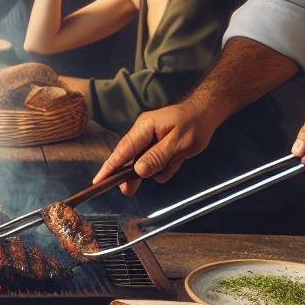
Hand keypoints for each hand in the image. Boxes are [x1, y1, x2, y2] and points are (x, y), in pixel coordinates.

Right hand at [93, 102, 219, 196]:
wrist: (205, 114)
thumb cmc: (194, 123)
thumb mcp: (179, 143)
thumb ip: (158, 157)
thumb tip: (139, 170)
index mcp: (145, 127)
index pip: (123, 150)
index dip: (110, 167)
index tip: (98, 181)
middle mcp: (143, 132)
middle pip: (129, 158)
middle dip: (132, 174)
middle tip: (129, 191)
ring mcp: (149, 139)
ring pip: (144, 163)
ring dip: (159, 168)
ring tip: (176, 160)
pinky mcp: (155, 145)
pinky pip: (155, 162)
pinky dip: (165, 166)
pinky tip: (177, 160)